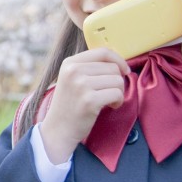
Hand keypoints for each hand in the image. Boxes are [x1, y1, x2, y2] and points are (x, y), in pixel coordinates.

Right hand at [40, 48, 128, 163]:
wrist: (58, 129)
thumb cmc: (70, 104)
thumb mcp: (72, 79)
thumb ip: (90, 67)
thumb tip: (119, 62)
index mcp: (69, 63)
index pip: (102, 52)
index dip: (118, 60)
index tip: (123, 70)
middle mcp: (74, 71)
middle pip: (113, 68)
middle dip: (117, 81)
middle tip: (108, 93)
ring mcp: (81, 85)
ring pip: (117, 80)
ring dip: (118, 92)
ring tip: (108, 100)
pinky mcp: (89, 100)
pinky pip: (117, 94)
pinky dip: (118, 102)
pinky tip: (109, 106)